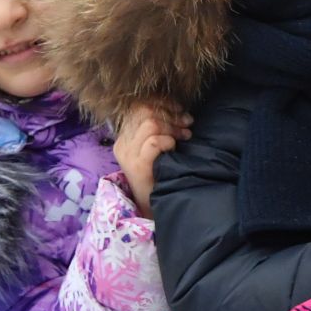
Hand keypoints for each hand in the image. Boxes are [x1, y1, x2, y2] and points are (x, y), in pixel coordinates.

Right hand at [113, 102, 191, 216]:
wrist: (154, 207)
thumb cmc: (160, 176)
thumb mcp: (158, 148)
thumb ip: (161, 129)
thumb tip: (181, 111)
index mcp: (125, 137)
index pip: (140, 107)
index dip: (163, 103)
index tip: (180, 109)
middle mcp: (122, 143)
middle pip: (145, 111)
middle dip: (171, 113)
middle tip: (187, 122)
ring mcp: (128, 154)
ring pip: (150, 124)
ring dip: (173, 126)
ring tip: (186, 135)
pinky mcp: (137, 166)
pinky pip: (153, 142)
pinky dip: (168, 141)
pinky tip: (174, 148)